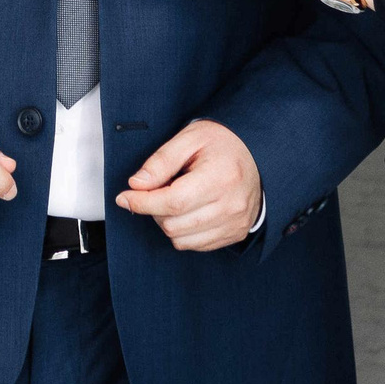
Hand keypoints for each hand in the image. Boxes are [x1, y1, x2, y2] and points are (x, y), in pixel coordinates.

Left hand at [118, 119, 262, 250]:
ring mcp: (235, 223)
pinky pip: (196, 245)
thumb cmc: (223, 142)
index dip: (142, 202)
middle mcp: (231, 205)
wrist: (260, 153)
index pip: (172, 202)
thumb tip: (136, 185)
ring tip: (174, 199)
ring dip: (167, 223)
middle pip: (173, 224)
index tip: (124, 197)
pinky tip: (187, 211)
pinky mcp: (236, 233)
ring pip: (181, 240)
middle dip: (153, 210)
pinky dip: (183, 232)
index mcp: (220, 177)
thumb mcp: (190, 138)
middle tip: (156, 190)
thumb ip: (161, 161)